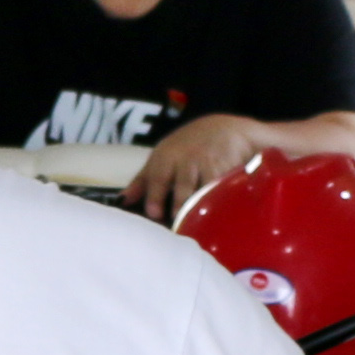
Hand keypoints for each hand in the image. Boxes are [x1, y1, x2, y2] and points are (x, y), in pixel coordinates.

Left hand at [132, 111, 285, 220]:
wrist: (226, 129)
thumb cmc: (187, 148)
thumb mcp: (162, 158)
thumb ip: (143, 182)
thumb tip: (122, 202)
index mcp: (167, 158)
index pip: (158, 176)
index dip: (155, 195)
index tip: (154, 214)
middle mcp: (188, 160)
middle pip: (183, 185)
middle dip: (180, 204)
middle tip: (177, 225)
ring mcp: (212, 165)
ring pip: (206, 190)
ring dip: (203, 207)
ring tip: (200, 226)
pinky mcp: (233, 172)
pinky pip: (228, 191)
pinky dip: (225, 203)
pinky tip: (222, 217)